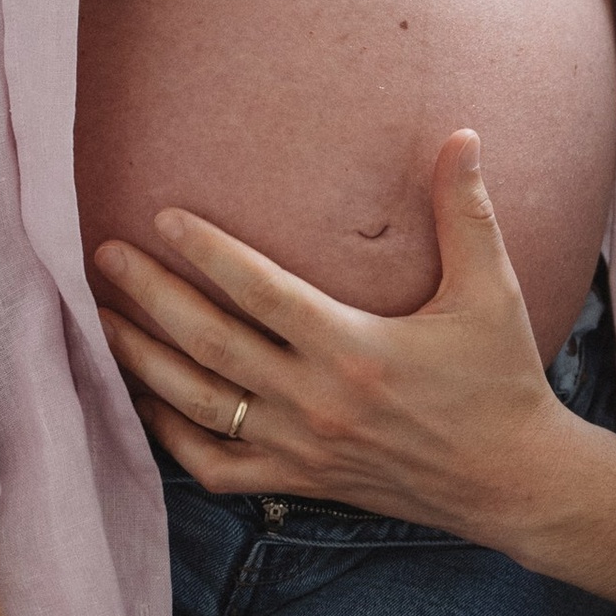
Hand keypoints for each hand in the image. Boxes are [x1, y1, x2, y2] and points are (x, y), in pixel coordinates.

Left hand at [95, 131, 573, 542]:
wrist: (511, 482)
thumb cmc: (501, 380)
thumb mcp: (493, 291)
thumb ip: (467, 211)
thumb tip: (462, 134)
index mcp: (354, 348)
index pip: (259, 291)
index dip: (207, 251)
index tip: (163, 215)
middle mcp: (316, 401)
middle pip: (209, 344)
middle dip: (149, 296)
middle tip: (104, 254)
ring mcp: (300, 448)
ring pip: (198, 404)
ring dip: (143, 360)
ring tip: (104, 317)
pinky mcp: (299, 481)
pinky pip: (214, 467)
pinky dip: (170, 437)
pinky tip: (145, 400)